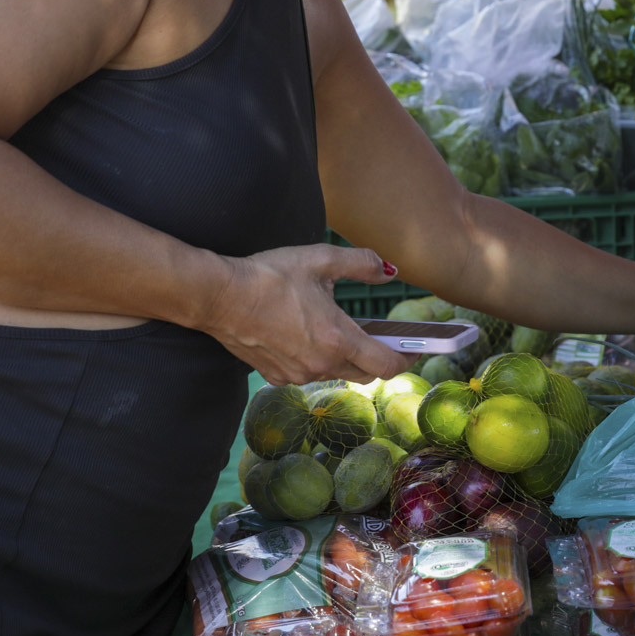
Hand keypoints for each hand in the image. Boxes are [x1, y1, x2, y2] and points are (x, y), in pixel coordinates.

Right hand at [203, 244, 411, 384]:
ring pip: (337, 373)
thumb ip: (362, 264)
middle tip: (386, 338)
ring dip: (347, 357)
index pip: (387, 364)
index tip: (416, 348)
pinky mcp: (276, 376)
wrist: (218, 296)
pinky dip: (319, 358)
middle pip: (365, 373)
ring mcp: (297, 374)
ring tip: (344, 330)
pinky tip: (309, 335)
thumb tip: (389, 271)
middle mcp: (320, 365)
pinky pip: (309, 372)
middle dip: (380, 358)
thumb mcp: (321, 259)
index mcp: (338, 340)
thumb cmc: (269, 276)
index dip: (407, 358)